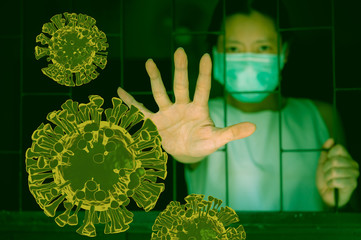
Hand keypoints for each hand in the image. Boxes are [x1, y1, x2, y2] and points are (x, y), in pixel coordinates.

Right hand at [117, 48, 255, 163]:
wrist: (186, 152)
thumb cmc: (203, 144)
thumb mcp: (217, 140)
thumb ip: (232, 133)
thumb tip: (254, 127)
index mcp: (198, 109)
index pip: (202, 88)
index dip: (204, 74)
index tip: (206, 56)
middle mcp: (182, 106)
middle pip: (181, 85)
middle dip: (181, 69)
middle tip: (180, 50)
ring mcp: (167, 112)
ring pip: (160, 93)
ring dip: (155, 78)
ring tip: (150, 61)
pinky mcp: (155, 122)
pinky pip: (140, 111)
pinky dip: (130, 102)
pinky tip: (119, 91)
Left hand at [316, 138, 358, 206]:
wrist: (326, 194)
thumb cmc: (325, 178)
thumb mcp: (322, 163)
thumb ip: (325, 151)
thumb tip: (331, 140)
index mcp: (346, 158)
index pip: (338, 148)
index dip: (329, 155)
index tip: (327, 162)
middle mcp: (353, 165)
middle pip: (335, 160)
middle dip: (326, 168)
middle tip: (327, 174)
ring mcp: (354, 174)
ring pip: (334, 171)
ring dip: (327, 177)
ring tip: (330, 180)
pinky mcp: (352, 184)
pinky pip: (336, 181)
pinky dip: (330, 184)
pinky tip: (333, 186)